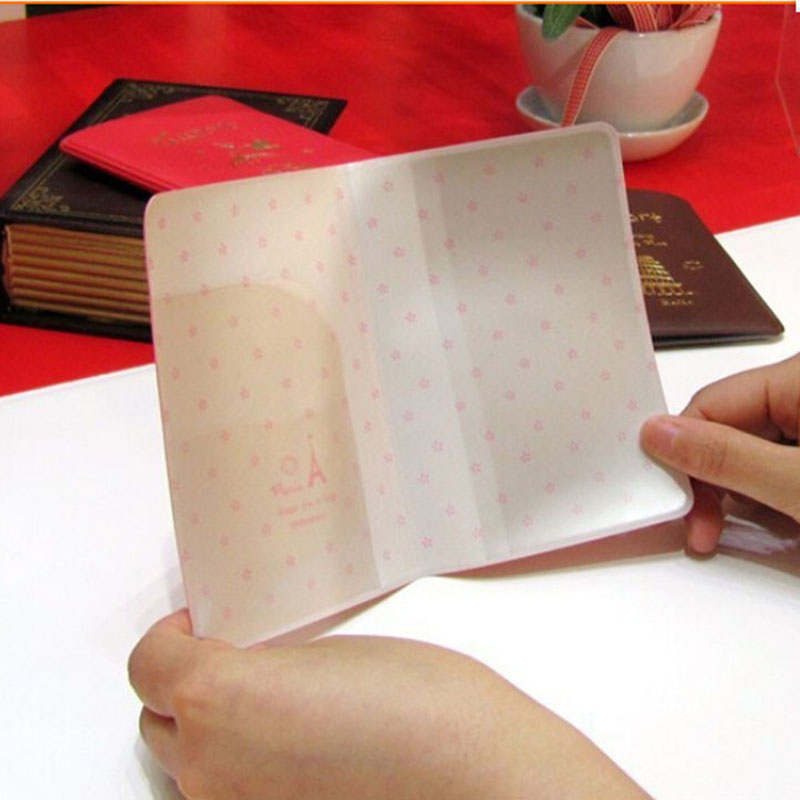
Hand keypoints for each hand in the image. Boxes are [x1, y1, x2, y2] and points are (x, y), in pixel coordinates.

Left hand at [129, 610, 647, 799]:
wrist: (480, 782)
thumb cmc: (428, 712)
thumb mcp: (338, 650)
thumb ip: (276, 661)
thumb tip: (257, 665)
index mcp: (222, 699)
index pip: (149, 662)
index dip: (171, 636)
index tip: (196, 626)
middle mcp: (214, 769)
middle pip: (159, 719)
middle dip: (188, 686)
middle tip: (237, 660)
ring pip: (191, 765)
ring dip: (213, 732)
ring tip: (274, 707)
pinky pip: (232, 796)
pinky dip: (246, 772)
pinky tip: (299, 751)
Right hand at [641, 353, 799, 553]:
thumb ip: (729, 458)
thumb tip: (658, 434)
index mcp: (797, 380)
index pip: (710, 405)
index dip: (684, 453)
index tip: (677, 503)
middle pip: (726, 430)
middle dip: (712, 483)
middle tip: (704, 531)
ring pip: (748, 453)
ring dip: (739, 496)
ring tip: (740, 531)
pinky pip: (774, 465)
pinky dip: (769, 497)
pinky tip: (780, 522)